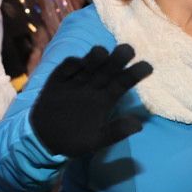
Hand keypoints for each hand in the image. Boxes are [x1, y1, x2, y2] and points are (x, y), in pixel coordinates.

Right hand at [29, 44, 152, 157]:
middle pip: (109, 68)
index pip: (123, 83)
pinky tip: (78, 63)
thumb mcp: (95, 141)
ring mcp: (76, 81)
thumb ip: (115, 132)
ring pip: (89, 64)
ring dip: (96, 56)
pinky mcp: (58, 80)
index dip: (135, 74)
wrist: (43, 139)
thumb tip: (138, 125)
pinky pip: (66, 68)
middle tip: (127, 50)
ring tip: (101, 53)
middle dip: (118, 58)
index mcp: (105, 99)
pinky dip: (72, 64)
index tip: (147, 67)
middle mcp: (93, 86)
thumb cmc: (73, 139)